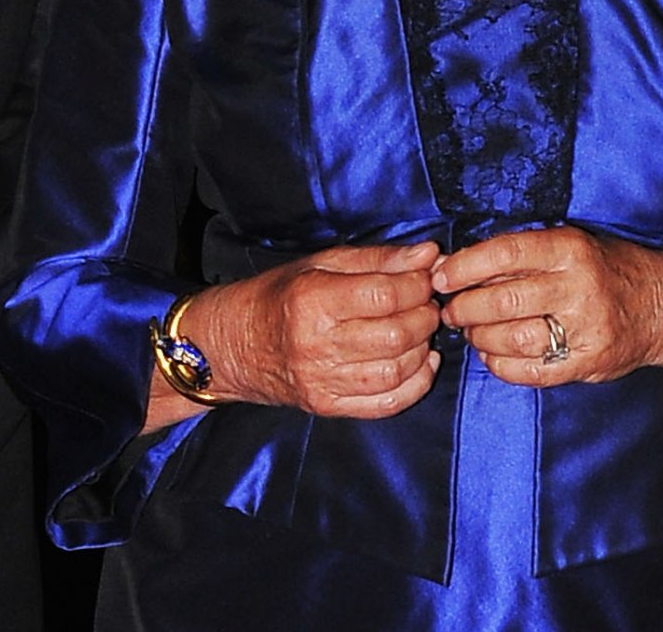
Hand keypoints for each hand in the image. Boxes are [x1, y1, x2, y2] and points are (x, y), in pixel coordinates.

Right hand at [171, 242, 441, 420]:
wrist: (233, 344)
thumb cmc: (280, 294)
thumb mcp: (323, 263)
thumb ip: (378, 259)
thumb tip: (429, 255)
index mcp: (314, 301)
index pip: (385, 295)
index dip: (418, 284)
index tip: (425, 276)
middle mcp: (317, 345)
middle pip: (396, 335)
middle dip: (425, 315)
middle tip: (428, 302)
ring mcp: (322, 382)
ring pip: (395, 371)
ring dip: (423, 348)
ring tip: (422, 329)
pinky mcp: (328, 407)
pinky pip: (385, 404)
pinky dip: (416, 385)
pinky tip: (423, 362)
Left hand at [432, 228, 662, 386]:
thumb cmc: (605, 268)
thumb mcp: (571, 245)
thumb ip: (523, 254)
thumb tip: (457, 264)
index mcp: (569, 248)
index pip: (505, 253)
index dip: (464, 265)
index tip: (439, 276)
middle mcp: (578, 285)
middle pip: (502, 300)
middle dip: (464, 308)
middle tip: (449, 311)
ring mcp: (585, 327)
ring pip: (512, 337)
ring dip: (479, 338)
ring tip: (472, 333)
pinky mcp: (588, 362)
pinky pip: (530, 370)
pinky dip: (500, 365)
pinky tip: (493, 355)